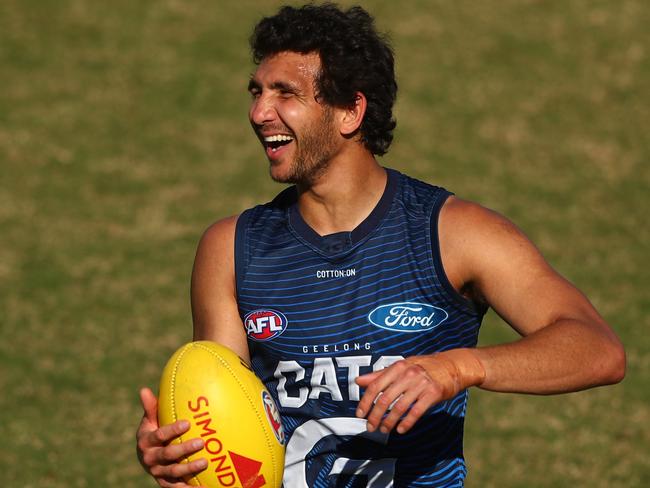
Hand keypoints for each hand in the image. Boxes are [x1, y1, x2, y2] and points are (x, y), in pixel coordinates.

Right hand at [136, 387, 207, 486]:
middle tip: (201, 442)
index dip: (172, 430)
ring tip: (205, 463)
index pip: (159, 435)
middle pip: (167, 454)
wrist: (146, 455)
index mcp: (146, 441)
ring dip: (189, 469)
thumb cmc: (153, 430)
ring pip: (173, 472)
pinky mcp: (164, 482)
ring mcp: (157, 472)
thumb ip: (151, 407)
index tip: (187, 423)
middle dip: (184, 449)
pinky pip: (176, 487)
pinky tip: (202, 487)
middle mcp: (149, 458)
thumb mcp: (150, 420)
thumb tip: (144, 389)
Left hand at [354, 349, 484, 434]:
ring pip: (399, 407)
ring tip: (383, 429)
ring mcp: (421, 384)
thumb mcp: (402, 366)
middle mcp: (408, 374)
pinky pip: (416, 412)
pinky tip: (400, 430)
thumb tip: (358, 381)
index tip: (360, 413)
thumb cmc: (424, 366)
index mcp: (398, 367)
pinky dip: (407, 423)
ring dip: (389, 422)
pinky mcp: (433, 393)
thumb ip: (380, 375)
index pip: (376, 386)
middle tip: (370, 427)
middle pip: (385, 399)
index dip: (366, 401)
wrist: (453, 365)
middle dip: (375, 415)